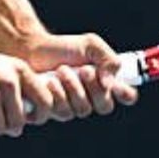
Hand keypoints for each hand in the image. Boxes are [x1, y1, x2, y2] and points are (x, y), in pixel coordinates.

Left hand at [10, 32, 139, 121]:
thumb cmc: (62, 47)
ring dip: (73, 88)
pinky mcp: (53, 112)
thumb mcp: (90, 45)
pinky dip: (57, 95)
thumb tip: (111, 84)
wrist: (32, 49)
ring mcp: (72, 107)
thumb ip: (108, 58)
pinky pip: (62, 113)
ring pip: (83, 110)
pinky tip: (50, 82)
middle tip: (83, 70)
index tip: (118, 84)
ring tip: (61, 70)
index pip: (126, 96)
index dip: (126, 94)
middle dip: (94, 88)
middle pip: (105, 106)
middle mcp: (91, 98)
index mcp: (104, 82)